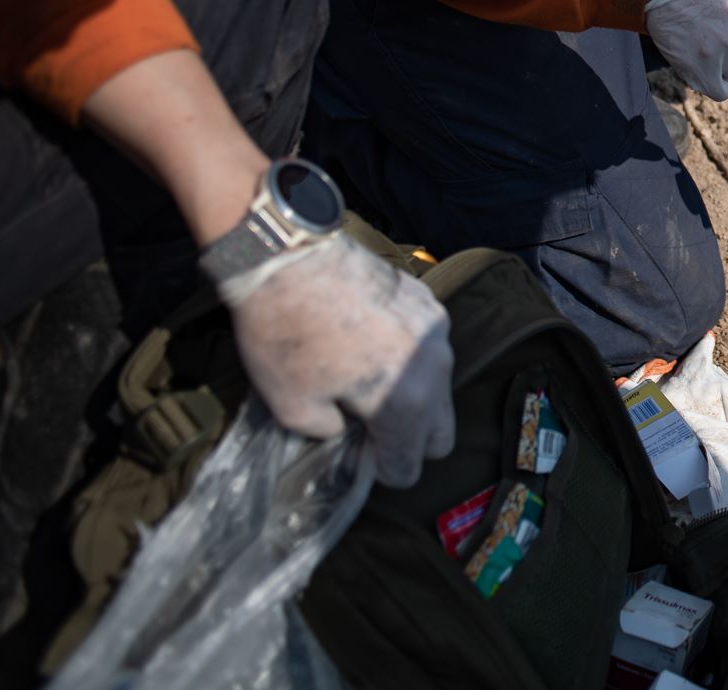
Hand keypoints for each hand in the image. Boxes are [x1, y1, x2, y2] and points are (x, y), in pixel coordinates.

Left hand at [220, 233, 456, 488]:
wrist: (291, 256)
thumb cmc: (287, 335)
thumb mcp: (291, 407)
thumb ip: (329, 435)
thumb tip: (346, 432)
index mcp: (405, 404)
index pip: (408, 468)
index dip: (378, 472)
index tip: (353, 455)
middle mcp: (434, 370)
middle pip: (440, 435)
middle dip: (408, 442)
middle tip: (367, 428)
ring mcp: (438, 333)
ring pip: (438, 389)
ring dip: (411, 398)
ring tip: (367, 379)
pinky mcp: (430, 303)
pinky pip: (429, 348)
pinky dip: (408, 357)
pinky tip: (370, 340)